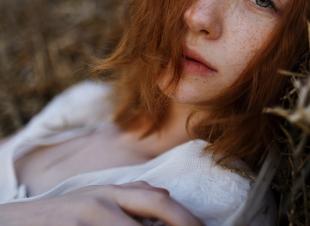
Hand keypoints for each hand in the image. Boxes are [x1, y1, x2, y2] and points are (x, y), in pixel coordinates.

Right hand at [0, 181, 202, 225]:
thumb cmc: (63, 216)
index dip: (187, 218)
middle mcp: (104, 201)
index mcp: (114, 192)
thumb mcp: (97, 200)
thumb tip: (164, 193)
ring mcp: (88, 216)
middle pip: (155, 211)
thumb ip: (131, 196)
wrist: (15, 223)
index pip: (161, 201)